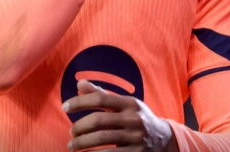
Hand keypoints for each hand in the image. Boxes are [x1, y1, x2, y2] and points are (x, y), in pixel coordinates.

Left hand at [64, 80, 178, 151]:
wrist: (165, 140)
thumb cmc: (136, 118)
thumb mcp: (124, 104)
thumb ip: (102, 94)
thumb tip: (79, 83)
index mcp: (130, 103)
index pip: (100, 98)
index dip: (79, 102)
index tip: (65, 107)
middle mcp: (134, 119)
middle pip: (98, 120)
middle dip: (79, 127)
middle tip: (71, 133)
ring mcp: (136, 138)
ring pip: (101, 139)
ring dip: (81, 143)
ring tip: (72, 146)